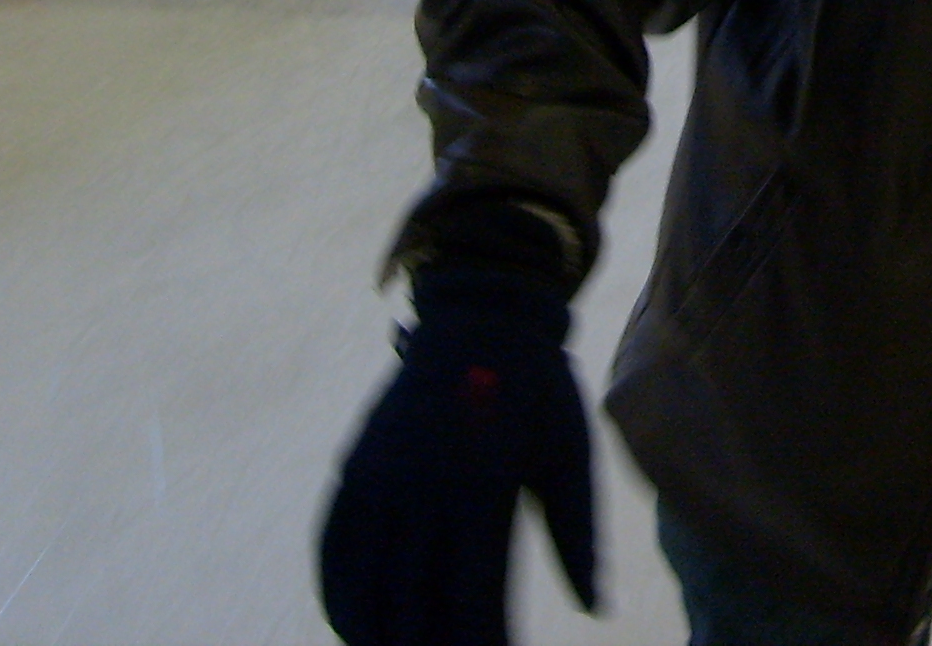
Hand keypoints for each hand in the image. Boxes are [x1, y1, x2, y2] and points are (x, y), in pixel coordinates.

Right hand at [318, 268, 597, 642]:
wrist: (482, 317)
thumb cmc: (540, 393)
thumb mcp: (571, 457)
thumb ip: (578, 538)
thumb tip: (597, 610)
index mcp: (480, 487)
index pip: (472, 600)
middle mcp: (419, 487)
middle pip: (410, 604)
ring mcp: (378, 477)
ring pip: (362, 584)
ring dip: (375, 634)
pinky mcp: (354, 468)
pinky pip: (333, 546)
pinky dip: (339, 595)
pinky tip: (356, 626)